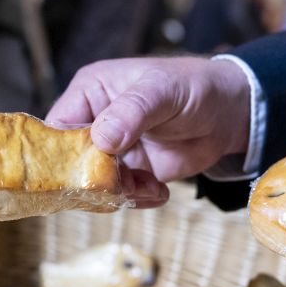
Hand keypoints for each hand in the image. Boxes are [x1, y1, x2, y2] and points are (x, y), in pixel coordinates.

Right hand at [47, 57, 250, 188]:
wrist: (229, 115)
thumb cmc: (193, 87)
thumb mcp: (162, 90)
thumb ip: (132, 111)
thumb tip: (102, 139)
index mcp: (90, 93)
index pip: (56, 129)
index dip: (62, 154)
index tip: (81, 174)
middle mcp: (95, 122)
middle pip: (72, 163)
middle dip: (95, 180)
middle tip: (124, 183)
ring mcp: (112, 151)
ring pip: (95, 185)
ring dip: (120, 193)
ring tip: (149, 185)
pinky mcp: (131, 173)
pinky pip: (121, 196)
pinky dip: (138, 199)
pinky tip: (159, 189)